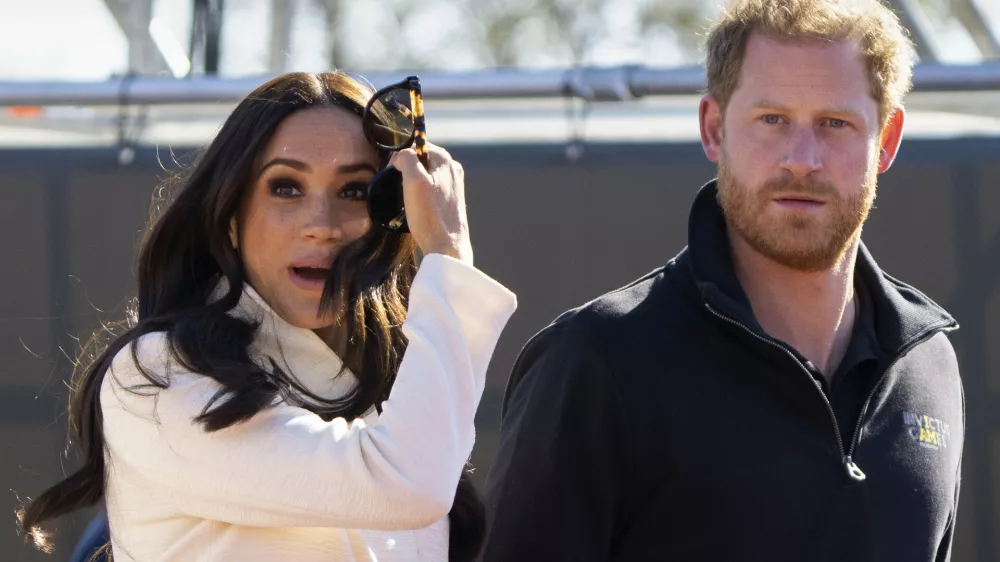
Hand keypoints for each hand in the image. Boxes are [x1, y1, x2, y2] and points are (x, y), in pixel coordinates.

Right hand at [390, 143, 473, 264]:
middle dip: (407, 172)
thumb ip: (406, 159)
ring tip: (411, 202)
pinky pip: (431, 188)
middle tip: (401, 190)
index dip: (400, 157)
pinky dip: (421, 195)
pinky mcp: (452, 199)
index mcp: (445, 160)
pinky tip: (420, 209)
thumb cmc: (429, 217)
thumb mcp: (413, 182)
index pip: (416, 145)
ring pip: (424, 175)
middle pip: (421, 160)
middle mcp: (453, 169)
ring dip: (413, 185)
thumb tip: (401, 155)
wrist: (447, 248)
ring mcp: (454, 184)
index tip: (394, 175)